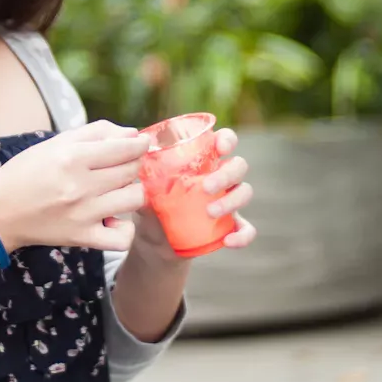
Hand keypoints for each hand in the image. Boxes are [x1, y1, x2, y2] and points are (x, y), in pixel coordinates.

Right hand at [0, 120, 149, 252]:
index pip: (125, 148)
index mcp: (72, 157)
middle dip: (133, 164)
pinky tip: (114, 218)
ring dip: (131, 191)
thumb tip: (133, 134)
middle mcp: (79, 186)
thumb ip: (96, 133)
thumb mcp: (55, 143)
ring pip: (134, 199)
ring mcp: (83, 214)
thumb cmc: (26, 173)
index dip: (140, 144)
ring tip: (116, 189)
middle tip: (121, 165)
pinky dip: (125, 228)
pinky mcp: (82, 238)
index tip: (142, 144)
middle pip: (131, 171)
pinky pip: (123, 237)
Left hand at [130, 128, 257, 262]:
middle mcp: (220, 176)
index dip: (227, 140)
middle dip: (227, 174)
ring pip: (245, 192)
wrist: (154, 241)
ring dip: (232, 201)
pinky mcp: (229, 226)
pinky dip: (243, 235)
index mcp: (203, 160)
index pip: (224, 141)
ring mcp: (228, 201)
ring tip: (210, 212)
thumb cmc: (151, 204)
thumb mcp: (143, 190)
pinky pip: (247, 229)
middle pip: (238, 166)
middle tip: (206, 187)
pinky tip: (229, 241)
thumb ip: (140, 177)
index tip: (220, 148)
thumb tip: (134, 163)